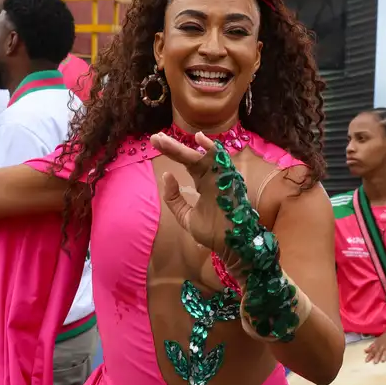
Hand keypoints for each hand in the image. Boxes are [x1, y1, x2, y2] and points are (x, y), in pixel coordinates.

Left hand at [150, 131, 232, 254]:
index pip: (186, 162)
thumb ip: (174, 198)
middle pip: (190, 156)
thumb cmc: (212, 233)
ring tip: (164, 140)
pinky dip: (212, 149)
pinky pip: (222, 161)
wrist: (230, 246)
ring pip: (200, 156)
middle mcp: (211, 175)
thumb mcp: (185, 216)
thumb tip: (167, 175)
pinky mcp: (229, 180)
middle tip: (155, 138)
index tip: (155, 143)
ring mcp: (220, 176)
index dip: (172, 152)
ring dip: (182, 148)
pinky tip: (199, 138)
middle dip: (172, 147)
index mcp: (203, 182)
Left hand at [365, 321, 385, 362]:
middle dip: (376, 356)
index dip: (370, 355)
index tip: (366, 361)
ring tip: (382, 360)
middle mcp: (383, 344)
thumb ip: (372, 346)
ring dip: (384, 355)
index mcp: (378, 343)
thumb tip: (365, 351)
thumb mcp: (379, 340)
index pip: (373, 350)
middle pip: (379, 351)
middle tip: (374, 362)